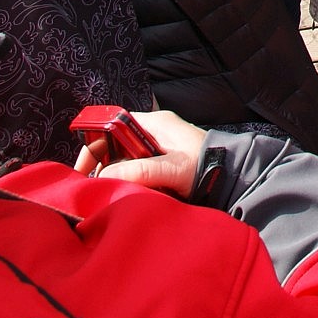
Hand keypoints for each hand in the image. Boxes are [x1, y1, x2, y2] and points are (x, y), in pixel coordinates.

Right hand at [73, 109, 207, 194]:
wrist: (235, 176)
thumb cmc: (207, 165)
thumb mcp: (173, 168)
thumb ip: (141, 170)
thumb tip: (107, 176)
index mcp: (154, 123)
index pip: (111, 125)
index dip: (93, 145)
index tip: (83, 169)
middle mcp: (153, 131)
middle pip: (114, 144)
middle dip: (101, 164)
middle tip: (93, 187)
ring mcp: (158, 147)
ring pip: (124, 159)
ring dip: (115, 175)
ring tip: (108, 194)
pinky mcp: (163, 163)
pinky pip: (136, 169)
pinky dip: (129, 180)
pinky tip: (126, 194)